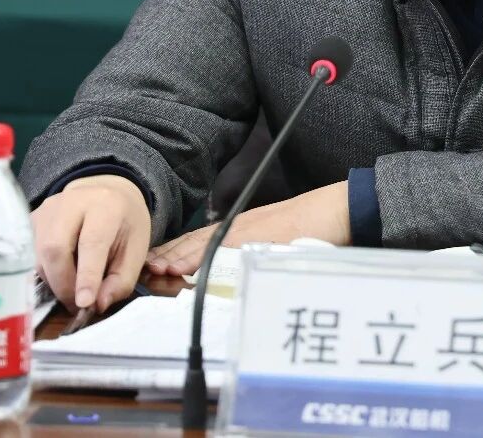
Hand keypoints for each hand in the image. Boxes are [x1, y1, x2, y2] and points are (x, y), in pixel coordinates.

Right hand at [32, 174, 150, 312]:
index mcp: (105, 205)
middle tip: (77, 304)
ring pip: (39, 255)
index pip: (92, 242)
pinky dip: (45, 272)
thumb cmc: (123, 223)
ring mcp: (46, 210)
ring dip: (53, 281)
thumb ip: (122, 279)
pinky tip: (60, 274)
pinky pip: (30, 255)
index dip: (87, 275)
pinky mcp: (31, 220)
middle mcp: (71, 202)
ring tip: (72, 289)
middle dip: (64, 284)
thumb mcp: (136, 248)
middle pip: (55, 248)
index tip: (84, 302)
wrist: (105, 192)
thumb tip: (99, 305)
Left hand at [145, 180, 350, 276]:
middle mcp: (241, 227)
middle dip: (168, 256)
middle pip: (195, 242)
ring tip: (154, 269)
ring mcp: (250, 230)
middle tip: (142, 269)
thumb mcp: (278, 239)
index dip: (174, 253)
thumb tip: (238, 272)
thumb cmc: (315, 225)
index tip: (151, 265)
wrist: (340, 209)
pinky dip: (202, 258)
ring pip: (204, 244)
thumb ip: (256, 250)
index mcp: (243, 228)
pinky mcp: (260, 237)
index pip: (200, 241)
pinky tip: (185, 267)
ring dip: (177, 257)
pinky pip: (225, 249)